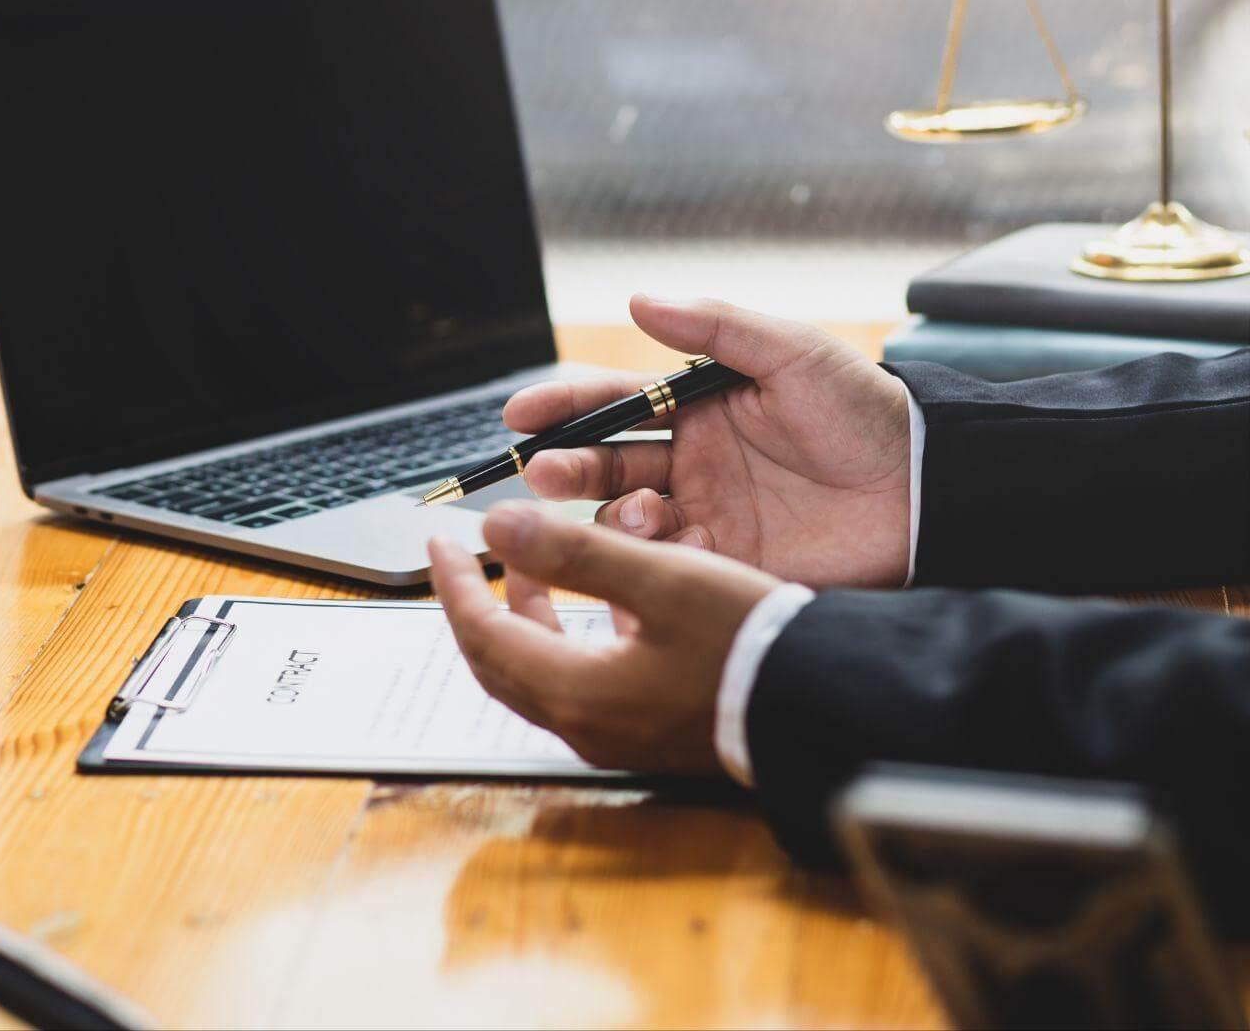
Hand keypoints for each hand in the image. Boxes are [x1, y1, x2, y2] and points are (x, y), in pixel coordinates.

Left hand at [428, 503, 779, 775]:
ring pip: (537, 673)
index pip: (481, 634)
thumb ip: (575, 551)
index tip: (438, 540)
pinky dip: (564, 639)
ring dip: (521, 620)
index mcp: (575, 690)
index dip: (454, 582)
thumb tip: (496, 525)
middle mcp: (584, 724)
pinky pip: (577, 684)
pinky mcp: (645, 734)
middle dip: (475, 605)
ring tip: (528, 566)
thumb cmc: (749, 645)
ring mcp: (614, 736)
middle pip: (499, 662)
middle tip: (463, 558)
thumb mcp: (662, 582)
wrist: (822, 709)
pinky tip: (597, 605)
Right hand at [504, 294, 911, 588]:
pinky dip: (648, 556)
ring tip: (633, 508)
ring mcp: (705, 513)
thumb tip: (638, 298)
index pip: (613, 402)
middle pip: (603, 462)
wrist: (926, 491)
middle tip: (543, 471)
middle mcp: (690, 459)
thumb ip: (714, 327)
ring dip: (608, 513)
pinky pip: (666, 563)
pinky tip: (658, 543)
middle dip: (566, 465)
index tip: (523, 414)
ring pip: (623, 516)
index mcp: (698, 406)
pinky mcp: (725, 562)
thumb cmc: (865, 414)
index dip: (564, 407)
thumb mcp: (792, 353)